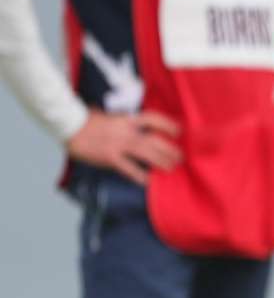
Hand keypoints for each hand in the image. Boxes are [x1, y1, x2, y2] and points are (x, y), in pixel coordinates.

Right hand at [65, 110, 181, 185]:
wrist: (71, 126)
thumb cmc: (88, 120)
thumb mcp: (111, 116)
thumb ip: (124, 121)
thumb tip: (133, 123)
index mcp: (128, 119)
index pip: (154, 119)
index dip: (169, 125)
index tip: (179, 131)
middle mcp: (128, 131)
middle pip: (155, 140)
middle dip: (170, 149)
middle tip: (180, 157)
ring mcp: (119, 145)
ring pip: (147, 154)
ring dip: (162, 161)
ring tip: (171, 168)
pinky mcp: (110, 157)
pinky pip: (129, 169)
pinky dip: (140, 176)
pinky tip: (148, 181)